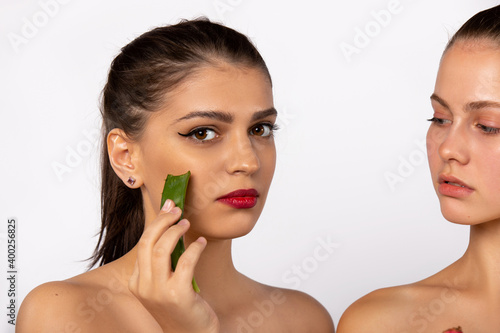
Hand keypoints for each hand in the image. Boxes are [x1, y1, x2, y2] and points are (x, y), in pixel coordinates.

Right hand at [128, 199, 219, 332]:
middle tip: (176, 210)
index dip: (156, 223)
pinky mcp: (178, 296)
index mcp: (136, 282)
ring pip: (161, 250)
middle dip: (162, 221)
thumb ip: (165, 260)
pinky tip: (201, 243)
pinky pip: (185, 263)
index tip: (168, 208)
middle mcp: (143, 287)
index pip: (142, 244)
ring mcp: (159, 293)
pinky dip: (194, 248)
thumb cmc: (182, 307)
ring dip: (175, 231)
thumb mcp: (166, 282)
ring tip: (187, 223)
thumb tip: (171, 224)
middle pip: (147, 243)